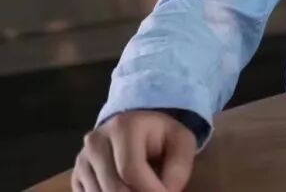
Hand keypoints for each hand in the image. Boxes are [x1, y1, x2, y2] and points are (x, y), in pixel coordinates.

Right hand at [72, 110, 195, 191]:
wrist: (138, 129)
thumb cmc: (161, 136)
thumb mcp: (181, 142)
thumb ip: (178, 169)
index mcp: (123, 127)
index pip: (130, 170)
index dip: (150, 190)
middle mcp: (96, 142)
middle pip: (113, 189)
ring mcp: (82, 160)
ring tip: (142, 190)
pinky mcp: (76, 177)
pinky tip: (127, 191)